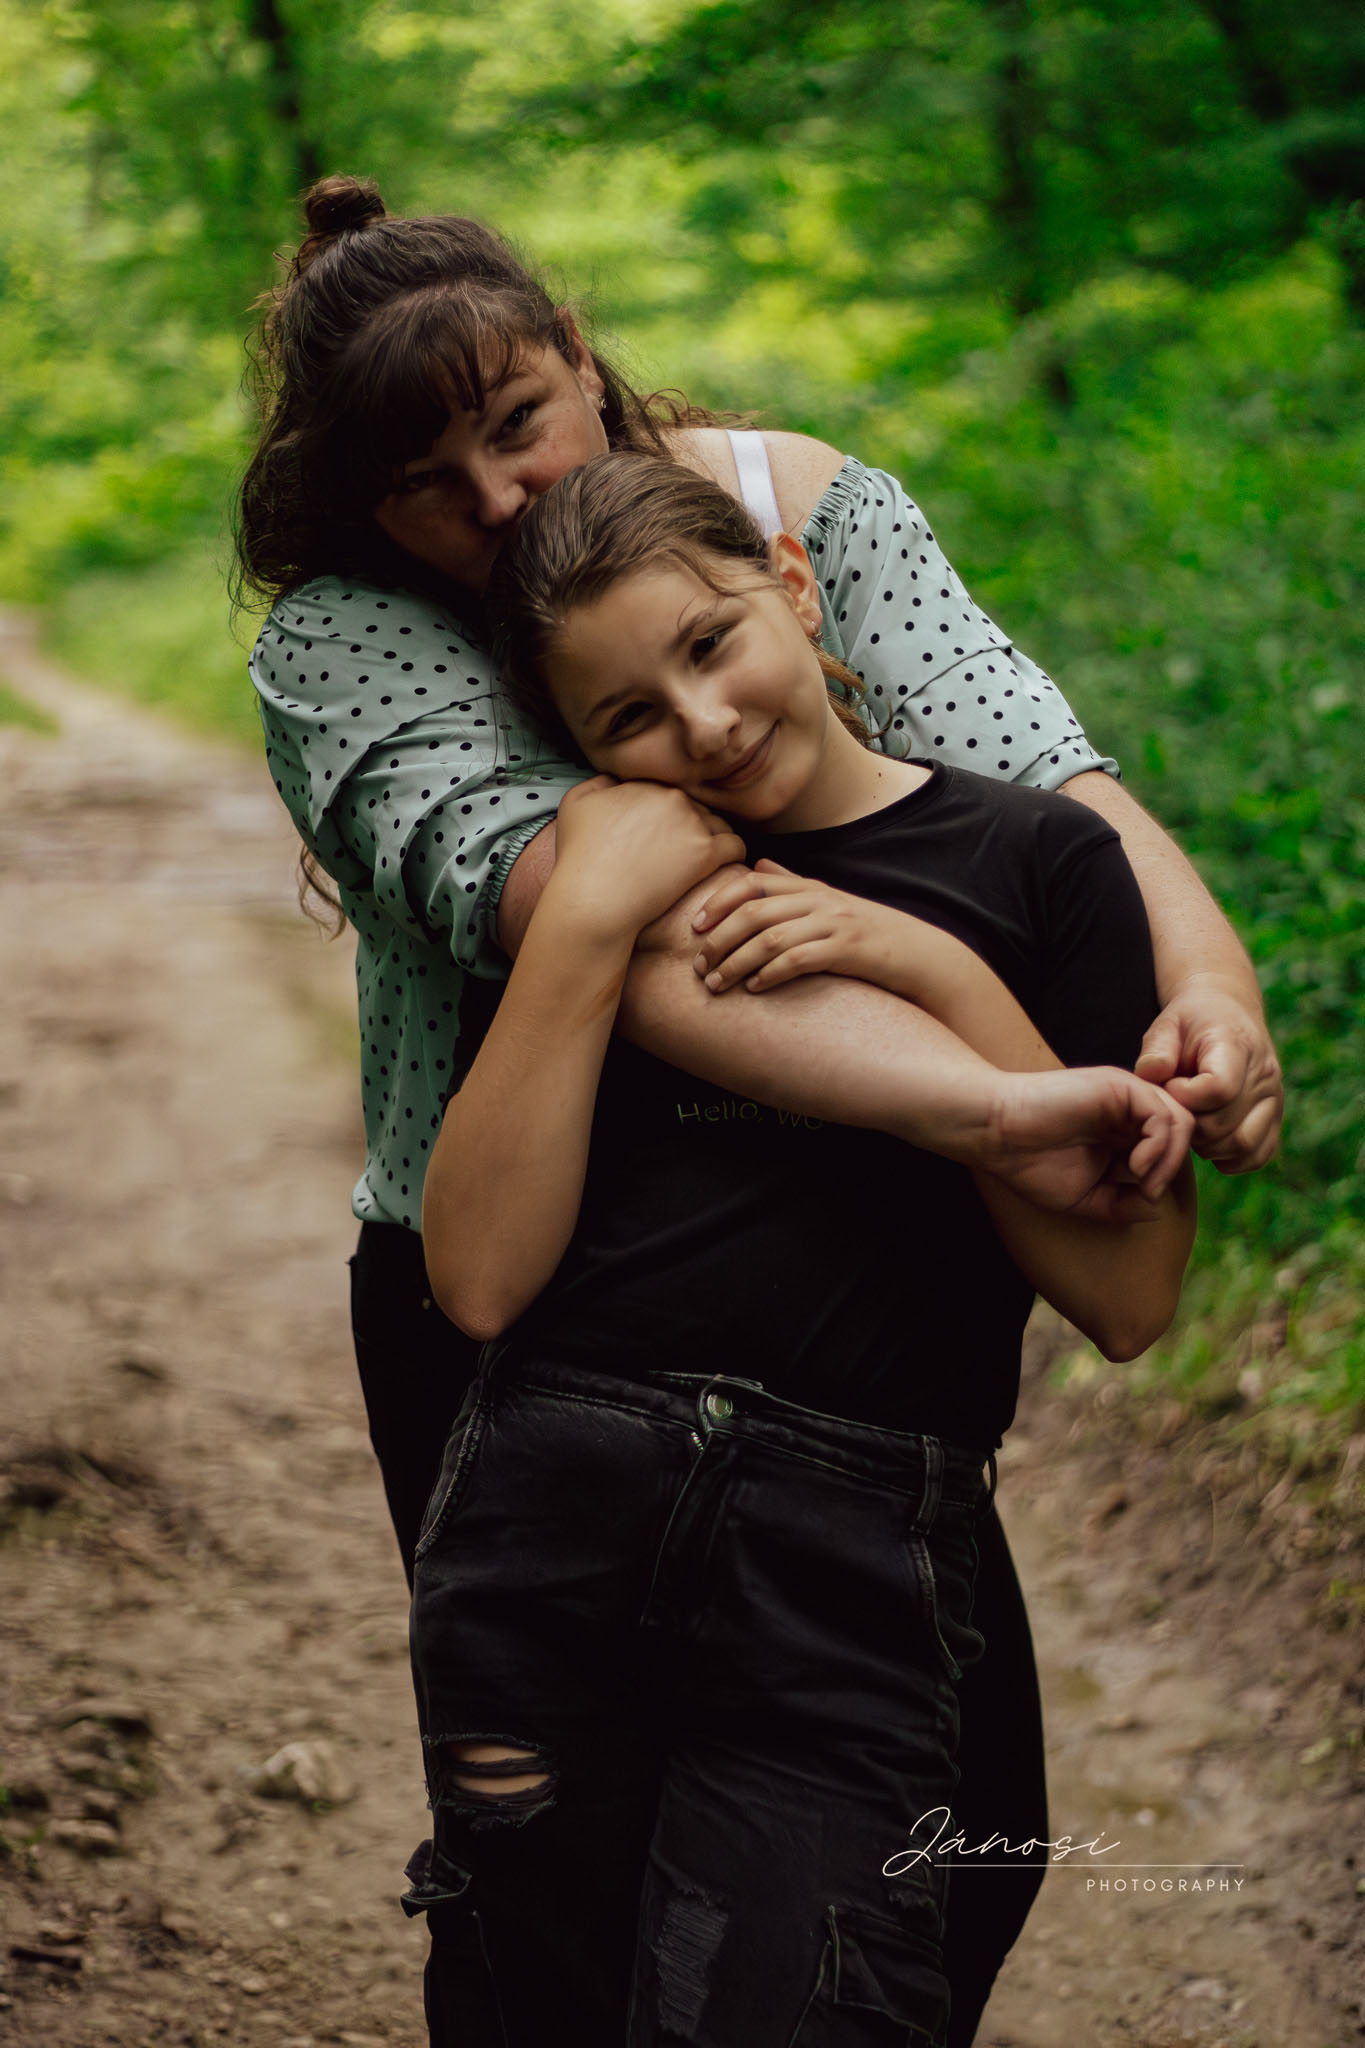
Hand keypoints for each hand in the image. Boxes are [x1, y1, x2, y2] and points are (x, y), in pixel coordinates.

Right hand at [552, 776, 745, 944]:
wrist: (594, 898)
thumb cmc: (580, 859)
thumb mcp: (576, 804)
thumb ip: (599, 783)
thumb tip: (616, 782)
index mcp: (645, 785)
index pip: (669, 794)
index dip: (668, 816)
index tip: (665, 835)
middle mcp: (671, 797)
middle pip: (695, 807)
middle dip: (692, 826)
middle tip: (684, 851)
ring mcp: (691, 823)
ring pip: (718, 824)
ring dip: (714, 839)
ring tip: (705, 860)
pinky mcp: (706, 853)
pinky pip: (735, 846)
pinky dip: (732, 854)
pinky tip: (723, 866)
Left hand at [691, 859, 886, 991]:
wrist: (921, 955)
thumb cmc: (870, 934)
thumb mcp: (831, 902)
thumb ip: (793, 885)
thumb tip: (760, 865)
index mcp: (810, 888)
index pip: (752, 883)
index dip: (719, 901)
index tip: (695, 926)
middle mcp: (819, 901)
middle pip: (753, 912)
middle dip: (719, 939)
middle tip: (699, 966)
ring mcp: (834, 924)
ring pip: (770, 937)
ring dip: (736, 962)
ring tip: (717, 984)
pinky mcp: (847, 950)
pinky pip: (799, 959)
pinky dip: (772, 973)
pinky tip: (755, 988)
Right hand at [984, 1066, 1194, 1221]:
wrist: (997, 1135)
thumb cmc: (1030, 1164)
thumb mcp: (1085, 1198)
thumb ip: (1122, 1205)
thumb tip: (1157, 1207)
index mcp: (1121, 1133)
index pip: (1168, 1148)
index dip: (1165, 1175)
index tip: (1143, 1198)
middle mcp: (1129, 1111)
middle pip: (1182, 1134)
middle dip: (1173, 1168)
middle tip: (1148, 1192)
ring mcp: (1126, 1096)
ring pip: (1181, 1121)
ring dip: (1169, 1159)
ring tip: (1143, 1179)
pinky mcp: (1119, 1087)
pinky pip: (1163, 1113)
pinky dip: (1159, 1144)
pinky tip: (1136, 1164)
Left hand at [1135, 978, 1281, 1171]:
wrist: (1226, 1014)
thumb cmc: (1191, 1022)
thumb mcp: (1167, 1023)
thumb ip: (1156, 1050)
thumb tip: (1152, 1075)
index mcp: (1237, 1047)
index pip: (1219, 1089)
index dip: (1185, 1097)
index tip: (1171, 1085)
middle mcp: (1264, 1075)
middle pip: (1224, 1124)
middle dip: (1188, 1124)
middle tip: (1175, 1107)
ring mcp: (1274, 1100)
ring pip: (1242, 1145)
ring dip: (1207, 1145)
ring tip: (1191, 1121)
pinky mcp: (1275, 1118)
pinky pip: (1257, 1155)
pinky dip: (1230, 1158)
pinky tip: (1209, 1140)